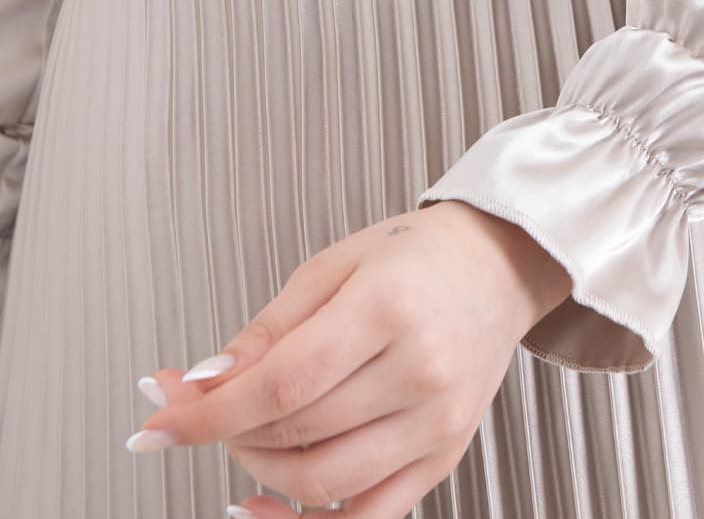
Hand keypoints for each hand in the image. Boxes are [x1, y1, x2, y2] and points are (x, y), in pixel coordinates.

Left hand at [126, 200, 572, 516]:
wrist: (497, 267)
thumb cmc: (418, 255)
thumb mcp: (335, 264)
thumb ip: (269, 328)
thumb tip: (202, 384)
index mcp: (389, 307)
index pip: (283, 382)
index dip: (210, 412)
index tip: (162, 421)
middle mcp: (421, 370)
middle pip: (297, 432)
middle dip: (226, 431)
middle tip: (197, 410)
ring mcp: (437, 421)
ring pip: (323, 482)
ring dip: (259, 471)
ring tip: (243, 435)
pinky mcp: (445, 454)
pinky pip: (369, 518)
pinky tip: (269, 504)